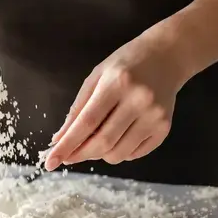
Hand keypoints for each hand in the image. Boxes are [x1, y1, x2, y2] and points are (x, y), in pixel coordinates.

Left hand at [44, 25, 187, 169]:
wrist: (167, 56)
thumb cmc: (126, 64)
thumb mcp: (97, 77)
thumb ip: (78, 108)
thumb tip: (60, 138)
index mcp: (117, 83)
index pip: (87, 122)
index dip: (67, 145)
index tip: (51, 161)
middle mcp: (138, 101)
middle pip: (103, 142)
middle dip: (80, 155)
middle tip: (69, 157)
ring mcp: (154, 116)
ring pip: (118, 154)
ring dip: (100, 155)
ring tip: (96, 141)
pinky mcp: (164, 128)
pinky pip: (134, 154)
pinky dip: (119, 152)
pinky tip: (117, 137)